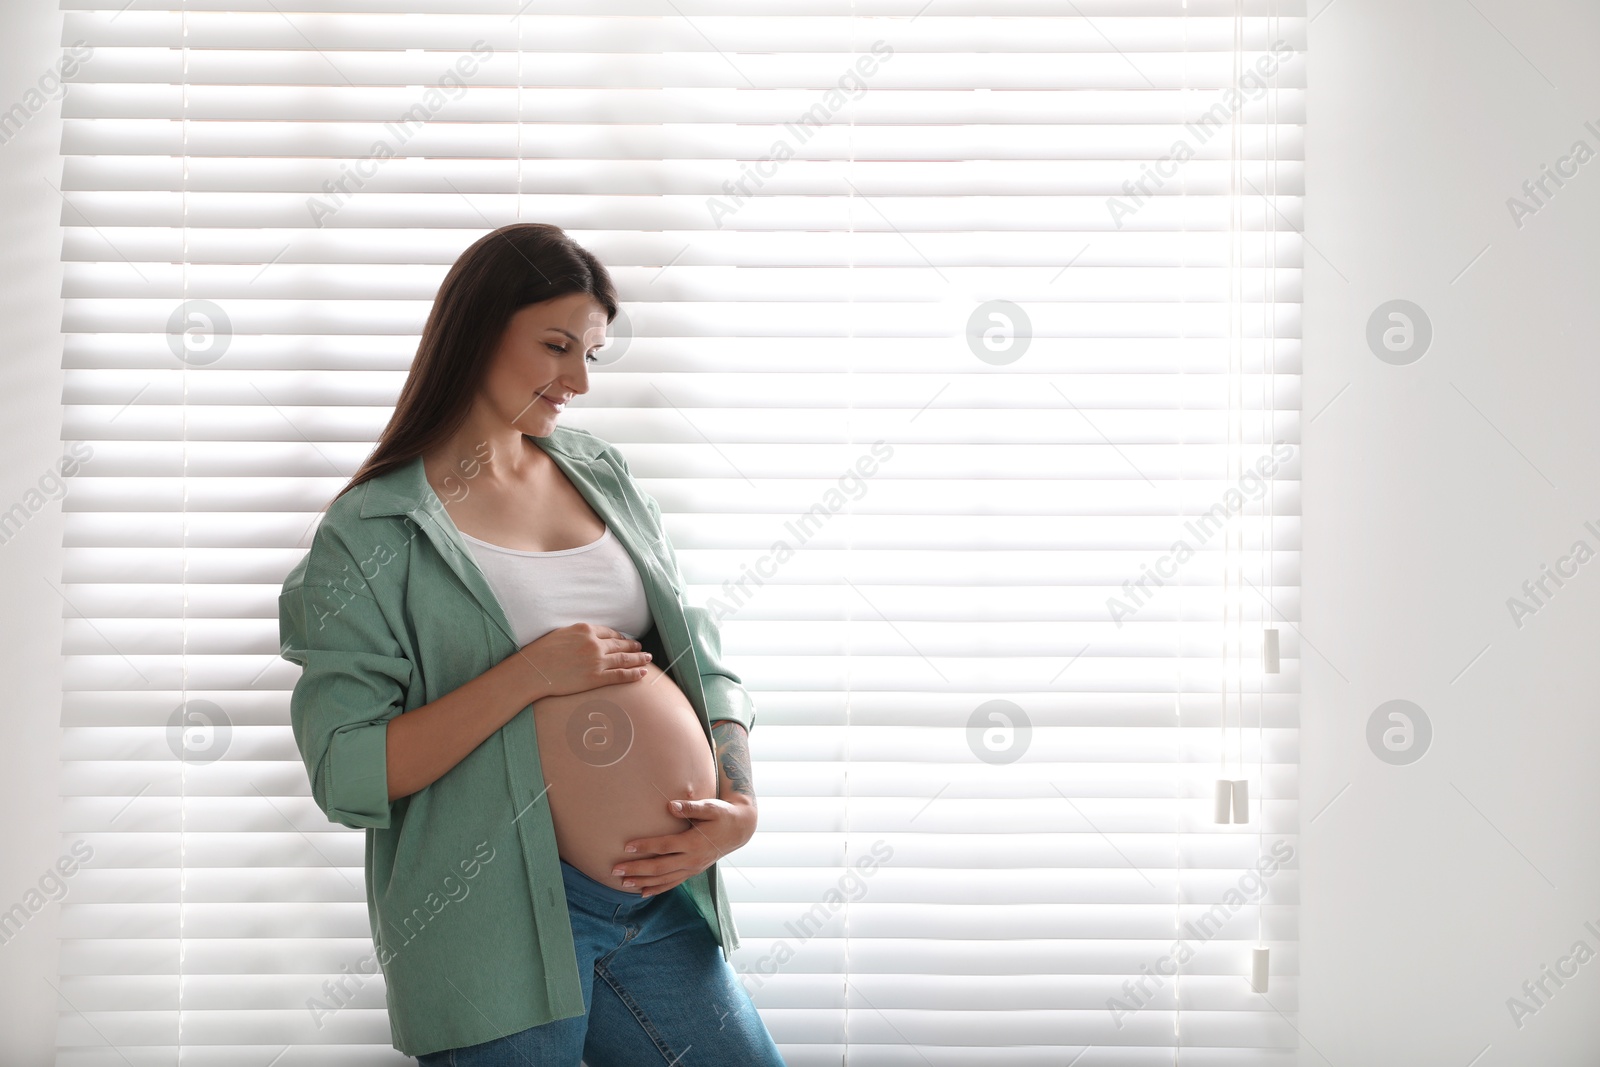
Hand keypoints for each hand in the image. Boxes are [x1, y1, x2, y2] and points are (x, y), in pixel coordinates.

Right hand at [515, 622, 650, 699]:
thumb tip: (588, 637)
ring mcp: (596, 661)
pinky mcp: (595, 678)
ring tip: (647, 658)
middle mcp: (594, 644)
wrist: (533, 670)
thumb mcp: (562, 633)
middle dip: (633, 647)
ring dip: (638, 659)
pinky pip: (619, 675)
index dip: (620, 637)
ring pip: (624, 659)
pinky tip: (642, 673)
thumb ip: (578, 634)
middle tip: (642, 648)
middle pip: (620, 645)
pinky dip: (633, 674)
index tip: (625, 640)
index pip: (610, 632)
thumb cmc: (541, 652)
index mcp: (585, 630)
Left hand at [612, 796, 757, 896]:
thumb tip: (670, 806)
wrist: (739, 830)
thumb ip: (691, 807)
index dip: (645, 847)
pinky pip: (673, 883)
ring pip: (664, 879)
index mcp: (694, 842)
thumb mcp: (711, 807)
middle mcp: (692, 859)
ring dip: (643, 882)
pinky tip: (642, 893)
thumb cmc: (723, 814)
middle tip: (616, 870)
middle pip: (660, 867)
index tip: (626, 847)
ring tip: (623, 883)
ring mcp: (693, 868)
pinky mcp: (693, 871)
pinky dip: (657, 889)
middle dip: (637, 869)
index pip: (665, 846)